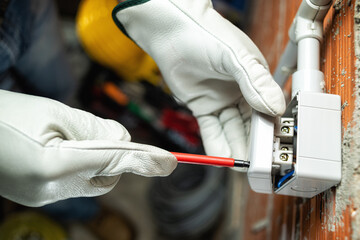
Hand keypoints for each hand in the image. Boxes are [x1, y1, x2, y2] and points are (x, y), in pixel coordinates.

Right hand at [0, 90, 176, 206]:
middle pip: (106, 177)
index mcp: (53, 165)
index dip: (144, 159)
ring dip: (93, 160)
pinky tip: (56, 149)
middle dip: (112, 157)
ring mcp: (41, 197)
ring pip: (90, 180)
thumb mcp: (53, 112)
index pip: (114, 161)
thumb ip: (93, 129)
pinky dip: (76, 166)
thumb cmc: (6, 115)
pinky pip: (72, 183)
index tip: (169, 161)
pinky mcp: (36, 196)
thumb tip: (125, 139)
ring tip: (65, 138)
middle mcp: (49, 189)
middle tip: (97, 135)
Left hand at [113, 0, 285, 160]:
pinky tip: (222, 156)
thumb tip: (274, 106)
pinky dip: (216, 143)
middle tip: (255, 164)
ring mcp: (220, 100)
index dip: (268, 130)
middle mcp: (240, 92)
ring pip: (230, 129)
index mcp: (255, 79)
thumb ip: (254, 81)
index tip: (270, 149)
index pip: (267, 110)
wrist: (171, 32)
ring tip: (240, 166)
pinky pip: (211, 129)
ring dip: (235, 147)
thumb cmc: (204, 34)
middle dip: (252, 144)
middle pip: (249, 124)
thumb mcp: (235, 56)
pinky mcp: (202, 106)